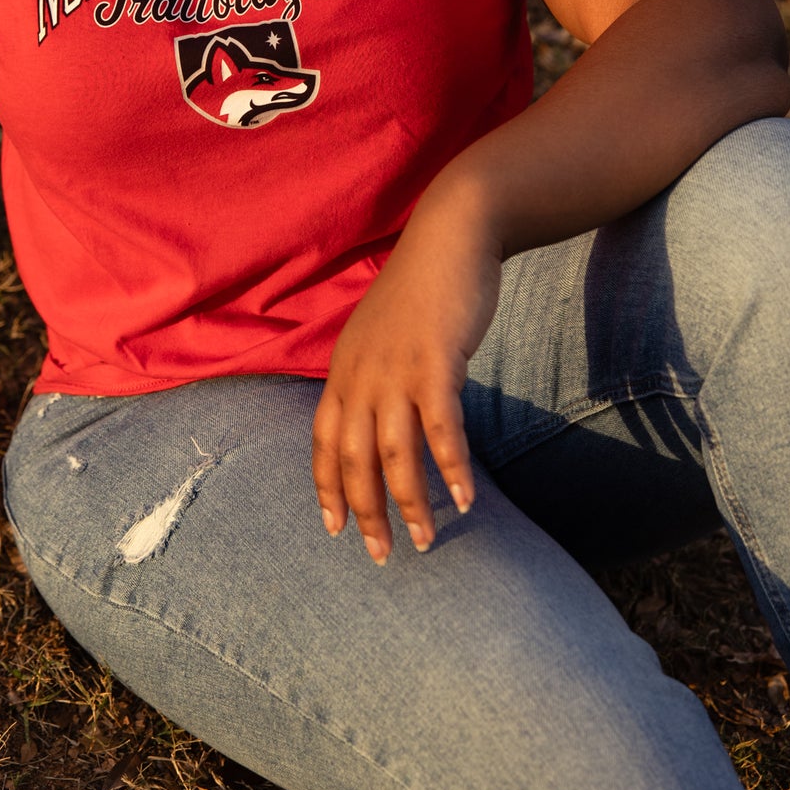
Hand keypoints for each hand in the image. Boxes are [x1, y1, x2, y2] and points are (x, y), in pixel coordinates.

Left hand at [312, 184, 501, 563]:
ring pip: (395, 452)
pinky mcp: (436, 361)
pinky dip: (451, 467)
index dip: (325, 488)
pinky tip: (467, 499)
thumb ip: (375, 374)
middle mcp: (362, 373)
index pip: (322, 440)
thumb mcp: (382, 333)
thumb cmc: (422, 288)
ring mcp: (397, 368)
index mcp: (345, 368)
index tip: (334, 530)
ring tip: (428, 541)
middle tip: (382, 555)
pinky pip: (441, 427)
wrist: (450, 234)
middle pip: (353, 458)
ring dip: (411, 503)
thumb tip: (380, 416)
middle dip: (366, 512)